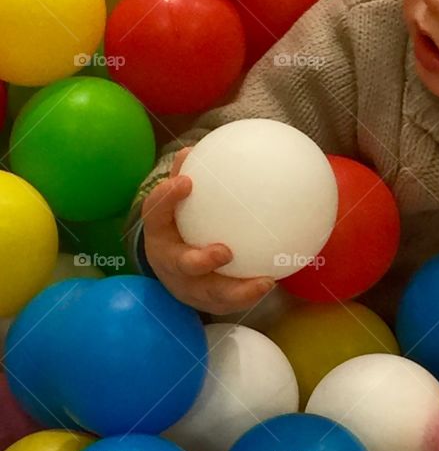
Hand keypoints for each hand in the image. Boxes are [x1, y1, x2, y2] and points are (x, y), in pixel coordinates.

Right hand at [142, 147, 275, 314]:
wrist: (172, 267)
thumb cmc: (181, 223)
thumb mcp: (179, 202)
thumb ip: (189, 174)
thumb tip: (195, 148)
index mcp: (159, 232)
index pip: (156, 212)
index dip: (167, 198)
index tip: (186, 182)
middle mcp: (169, 263)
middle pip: (180, 265)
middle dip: (200, 260)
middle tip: (225, 251)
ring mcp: (187, 286)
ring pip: (208, 293)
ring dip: (236, 291)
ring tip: (264, 282)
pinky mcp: (204, 301)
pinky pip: (227, 302)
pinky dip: (248, 294)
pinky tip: (271, 280)